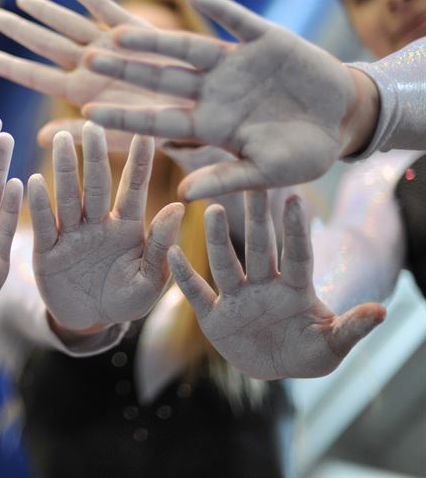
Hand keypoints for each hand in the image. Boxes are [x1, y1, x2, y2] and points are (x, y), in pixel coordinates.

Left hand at [0, 0, 180, 147]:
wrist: (195, 118)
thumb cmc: (153, 135)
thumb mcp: (112, 136)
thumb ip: (77, 134)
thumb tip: (37, 137)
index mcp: (81, 93)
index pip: (37, 77)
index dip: (12, 66)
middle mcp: (91, 67)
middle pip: (48, 45)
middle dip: (21, 31)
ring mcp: (110, 48)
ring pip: (71, 25)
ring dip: (47, 10)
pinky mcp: (136, 33)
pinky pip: (108, 11)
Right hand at [30, 123, 183, 329]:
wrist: (90, 322)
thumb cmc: (126, 300)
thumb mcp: (150, 280)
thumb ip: (161, 246)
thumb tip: (178, 208)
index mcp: (128, 227)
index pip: (133, 187)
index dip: (139, 161)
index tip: (145, 131)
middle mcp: (98, 223)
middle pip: (96, 184)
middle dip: (94, 154)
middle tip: (92, 123)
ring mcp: (72, 234)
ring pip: (68, 196)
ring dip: (65, 169)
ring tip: (61, 140)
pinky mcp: (48, 251)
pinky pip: (45, 225)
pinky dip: (40, 205)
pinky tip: (33, 181)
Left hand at [82, 0, 379, 200]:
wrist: (343, 120)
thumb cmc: (302, 154)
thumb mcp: (265, 172)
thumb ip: (225, 178)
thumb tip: (182, 194)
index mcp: (209, 125)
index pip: (158, 120)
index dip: (125, 115)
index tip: (87, 114)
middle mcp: (213, 91)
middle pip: (161, 79)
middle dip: (126, 70)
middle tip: (87, 59)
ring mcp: (236, 64)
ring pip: (188, 49)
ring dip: (157, 41)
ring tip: (121, 31)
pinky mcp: (265, 40)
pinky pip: (239, 21)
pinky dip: (221, 9)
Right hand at [168, 191, 385, 378]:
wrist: (274, 368)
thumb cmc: (308, 353)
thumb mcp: (333, 346)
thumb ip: (352, 328)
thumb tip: (381, 312)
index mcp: (295, 289)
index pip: (297, 255)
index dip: (295, 230)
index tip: (295, 198)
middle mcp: (264, 286)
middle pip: (259, 248)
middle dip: (256, 218)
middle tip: (251, 183)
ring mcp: (237, 298)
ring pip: (226, 264)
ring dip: (219, 240)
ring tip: (214, 210)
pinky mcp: (214, 316)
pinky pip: (197, 293)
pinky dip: (184, 276)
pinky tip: (171, 252)